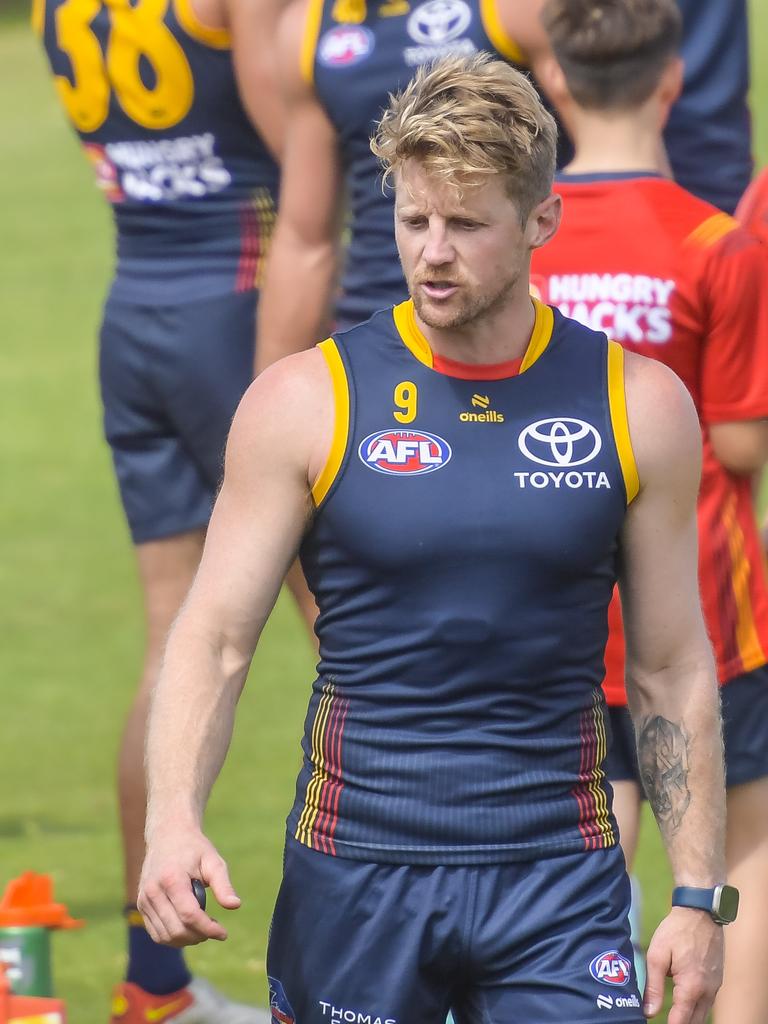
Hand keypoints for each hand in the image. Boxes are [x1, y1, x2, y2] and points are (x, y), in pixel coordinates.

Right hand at [138, 826, 240, 946]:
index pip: (189, 915)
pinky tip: (188, 930)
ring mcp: (144, 899)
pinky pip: (156, 933)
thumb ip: (223, 885)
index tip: (224, 933)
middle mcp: (153, 891)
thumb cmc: (194, 849)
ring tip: (203, 930)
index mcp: (172, 879)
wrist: (167, 835)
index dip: (208, 929)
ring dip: (187, 940)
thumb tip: (235, 905)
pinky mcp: (141, 905)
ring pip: (165, 936)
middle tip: (215, 929)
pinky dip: (173, 938)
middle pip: (177, 929)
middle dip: (199, 936)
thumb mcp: (213, 861)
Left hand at [643, 908, 722, 1022]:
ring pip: (703, 1014)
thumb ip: (652, 986)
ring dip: (688, 1017)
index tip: (656, 1023)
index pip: (681, 1020)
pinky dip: (696, 1007)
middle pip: (694, 1022)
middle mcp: (707, 991)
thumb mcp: (657, 955)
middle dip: (680, 1023)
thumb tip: (648, 1012)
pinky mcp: (717, 980)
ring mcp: (715, 986)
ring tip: (671, 1013)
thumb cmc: (676, 931)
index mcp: (691, 986)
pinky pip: (707, 1002)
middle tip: (664, 1018)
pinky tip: (683, 1002)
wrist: (701, 912)